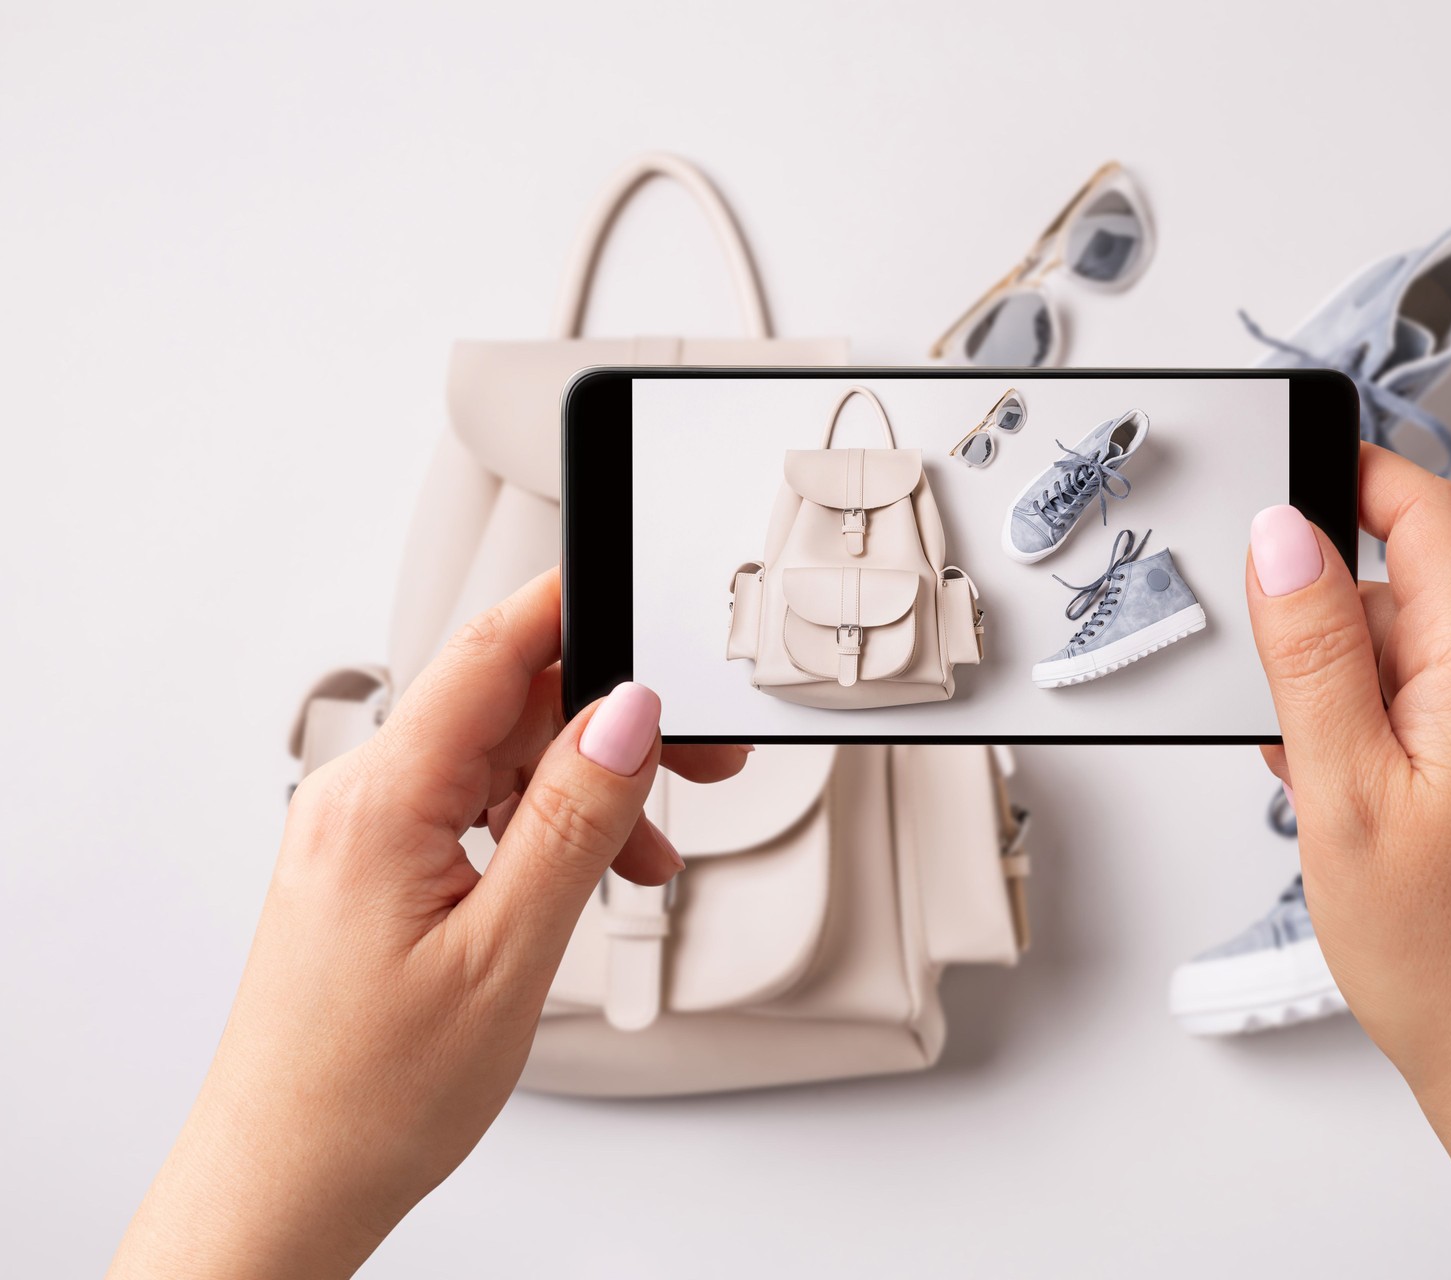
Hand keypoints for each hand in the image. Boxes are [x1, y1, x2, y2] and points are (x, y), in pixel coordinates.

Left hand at [110, 570, 747, 1278]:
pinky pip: (468, 813)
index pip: (489, 651)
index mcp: (380, 802)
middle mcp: (356, 801)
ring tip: (641, 857)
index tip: (651, 602)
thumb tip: (627, 715)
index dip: (577, 609)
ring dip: (581, 792)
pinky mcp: (370, 871)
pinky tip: (584, 876)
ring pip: (494, 764)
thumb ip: (574, 819)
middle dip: (608, 725)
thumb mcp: (507, 954)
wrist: (284, 1185)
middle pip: (504, 706)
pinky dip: (538, 832)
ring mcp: (358, 835)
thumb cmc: (366, 1097)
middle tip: (700, 763)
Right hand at [1246, 445, 1450, 1277]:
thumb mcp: (1343, 790)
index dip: (1349, 471)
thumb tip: (1283, 535)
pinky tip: (1345, 800)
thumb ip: (1311, 651)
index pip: (1428, 511)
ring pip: (1408, 651)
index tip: (1277, 466)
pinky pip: (1428, 703)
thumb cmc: (1450, 956)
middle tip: (1274, 707)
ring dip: (1341, 688)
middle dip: (1322, 621)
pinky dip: (1371, 729)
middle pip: (1406, 584)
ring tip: (1315, 784)